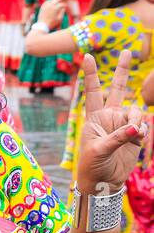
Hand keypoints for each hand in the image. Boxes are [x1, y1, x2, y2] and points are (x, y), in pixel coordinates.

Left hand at [38, 0, 67, 28]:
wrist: (42, 26)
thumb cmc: (52, 23)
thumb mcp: (59, 19)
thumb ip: (62, 12)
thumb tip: (63, 7)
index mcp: (55, 8)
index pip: (62, 5)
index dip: (65, 5)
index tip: (66, 7)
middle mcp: (50, 6)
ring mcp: (45, 6)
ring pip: (50, 0)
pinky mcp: (42, 8)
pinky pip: (45, 3)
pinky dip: (49, 1)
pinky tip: (51, 2)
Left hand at [74, 52, 149, 194]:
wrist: (103, 181)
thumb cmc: (92, 166)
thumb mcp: (99, 151)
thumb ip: (117, 137)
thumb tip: (136, 128)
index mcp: (94, 117)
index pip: (92, 91)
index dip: (92, 74)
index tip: (87, 55)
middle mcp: (109, 116)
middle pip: (118, 88)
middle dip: (124, 70)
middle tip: (127, 51)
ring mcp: (123, 123)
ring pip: (138, 110)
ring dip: (138, 121)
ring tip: (135, 136)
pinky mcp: (135, 133)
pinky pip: (144, 125)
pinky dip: (144, 131)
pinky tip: (138, 141)